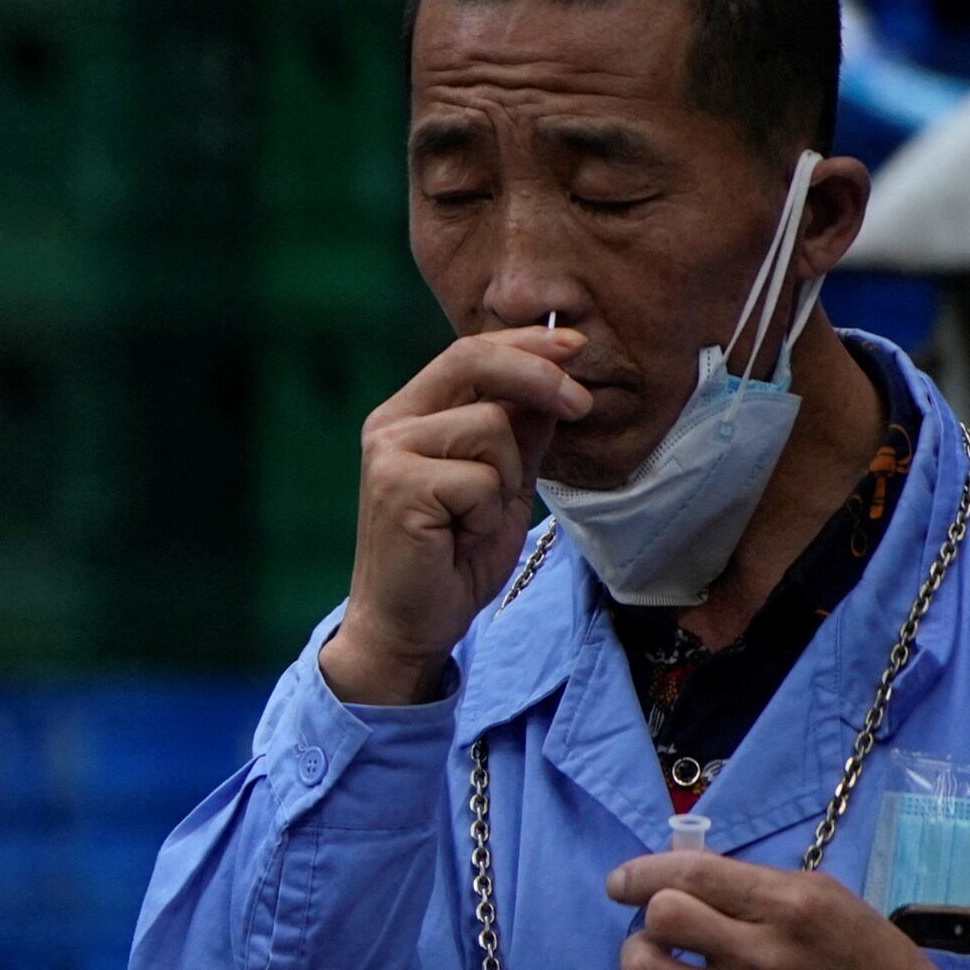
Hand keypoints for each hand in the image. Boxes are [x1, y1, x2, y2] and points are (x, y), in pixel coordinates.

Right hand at [322, 324, 593, 706]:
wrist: (410, 624)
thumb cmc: (454, 557)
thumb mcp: (502, 484)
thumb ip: (519, 433)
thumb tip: (558, 378)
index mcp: (411, 414)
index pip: (469, 353)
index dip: (527, 345)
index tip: (577, 348)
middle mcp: (391, 424)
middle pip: (473, 362)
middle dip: (538, 376)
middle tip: (580, 404)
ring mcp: (389, 453)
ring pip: (490, 427)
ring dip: (506, 479)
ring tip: (477, 519)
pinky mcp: (397, 487)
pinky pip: (480, 478)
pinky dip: (488, 513)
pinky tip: (461, 537)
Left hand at [604, 852, 969, 969]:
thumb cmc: (874, 968)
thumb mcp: (830, 905)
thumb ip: (754, 886)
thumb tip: (675, 867)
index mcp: (793, 908)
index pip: (689, 875)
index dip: (641, 873)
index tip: (621, 882)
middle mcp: (764, 959)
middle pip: (658, 919)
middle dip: (651, 917)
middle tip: (665, 928)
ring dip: (643, 961)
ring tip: (665, 963)